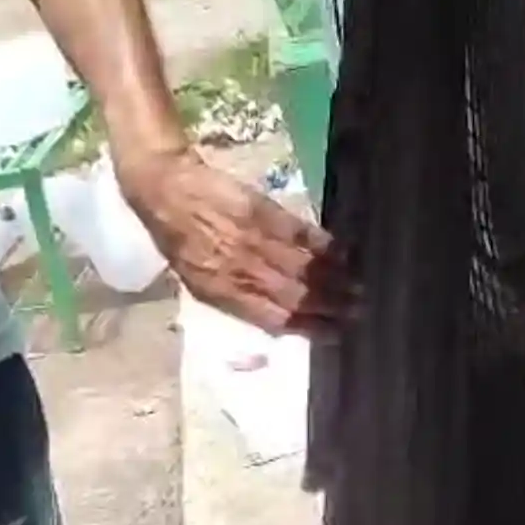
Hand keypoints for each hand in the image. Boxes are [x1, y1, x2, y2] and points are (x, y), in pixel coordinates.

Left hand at [119, 148, 354, 334]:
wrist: (164, 191)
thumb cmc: (181, 240)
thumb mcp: (200, 279)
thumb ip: (237, 298)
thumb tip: (277, 318)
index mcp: (222, 294)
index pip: (274, 319)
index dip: (308, 328)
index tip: (336, 334)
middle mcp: (240, 272)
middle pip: (295, 296)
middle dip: (331, 305)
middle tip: (360, 311)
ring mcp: (252, 242)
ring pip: (301, 267)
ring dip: (334, 278)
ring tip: (360, 286)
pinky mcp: (260, 212)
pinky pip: (298, 233)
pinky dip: (323, 244)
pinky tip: (343, 251)